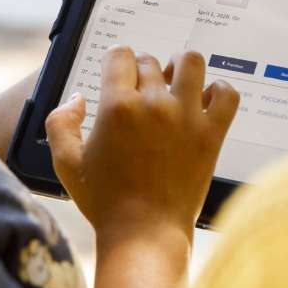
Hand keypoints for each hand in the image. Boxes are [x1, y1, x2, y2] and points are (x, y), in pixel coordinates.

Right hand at [45, 46, 238, 243]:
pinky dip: (219, 91)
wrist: (144, 233)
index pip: (120, 54)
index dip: (116, 61)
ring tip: (175, 82)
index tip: (118, 74)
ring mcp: (187, 117)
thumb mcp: (66, 163)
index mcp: (117, 107)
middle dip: (142, 71)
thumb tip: (77, 99)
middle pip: (150, 61)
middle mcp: (154, 105)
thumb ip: (61, 123)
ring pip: (191, 63)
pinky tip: (206, 101)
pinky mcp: (212, 134)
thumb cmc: (106, 202)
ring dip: (180, 67)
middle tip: (142, 92)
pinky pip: (226, 94)